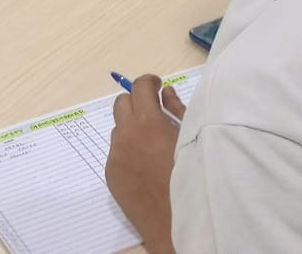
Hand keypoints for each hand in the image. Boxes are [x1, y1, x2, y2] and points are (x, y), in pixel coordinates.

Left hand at [105, 75, 186, 253]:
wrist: (175, 219)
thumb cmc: (190, 175)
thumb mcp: (190, 138)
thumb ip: (176, 110)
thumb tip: (166, 93)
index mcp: (147, 121)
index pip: (140, 86)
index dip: (149, 82)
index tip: (157, 86)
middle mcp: (126, 134)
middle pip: (122, 102)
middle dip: (137, 102)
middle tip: (154, 113)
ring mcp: (115, 155)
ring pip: (119, 128)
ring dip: (132, 127)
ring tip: (153, 144)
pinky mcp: (110, 174)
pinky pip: (116, 152)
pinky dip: (128, 149)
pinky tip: (146, 165)